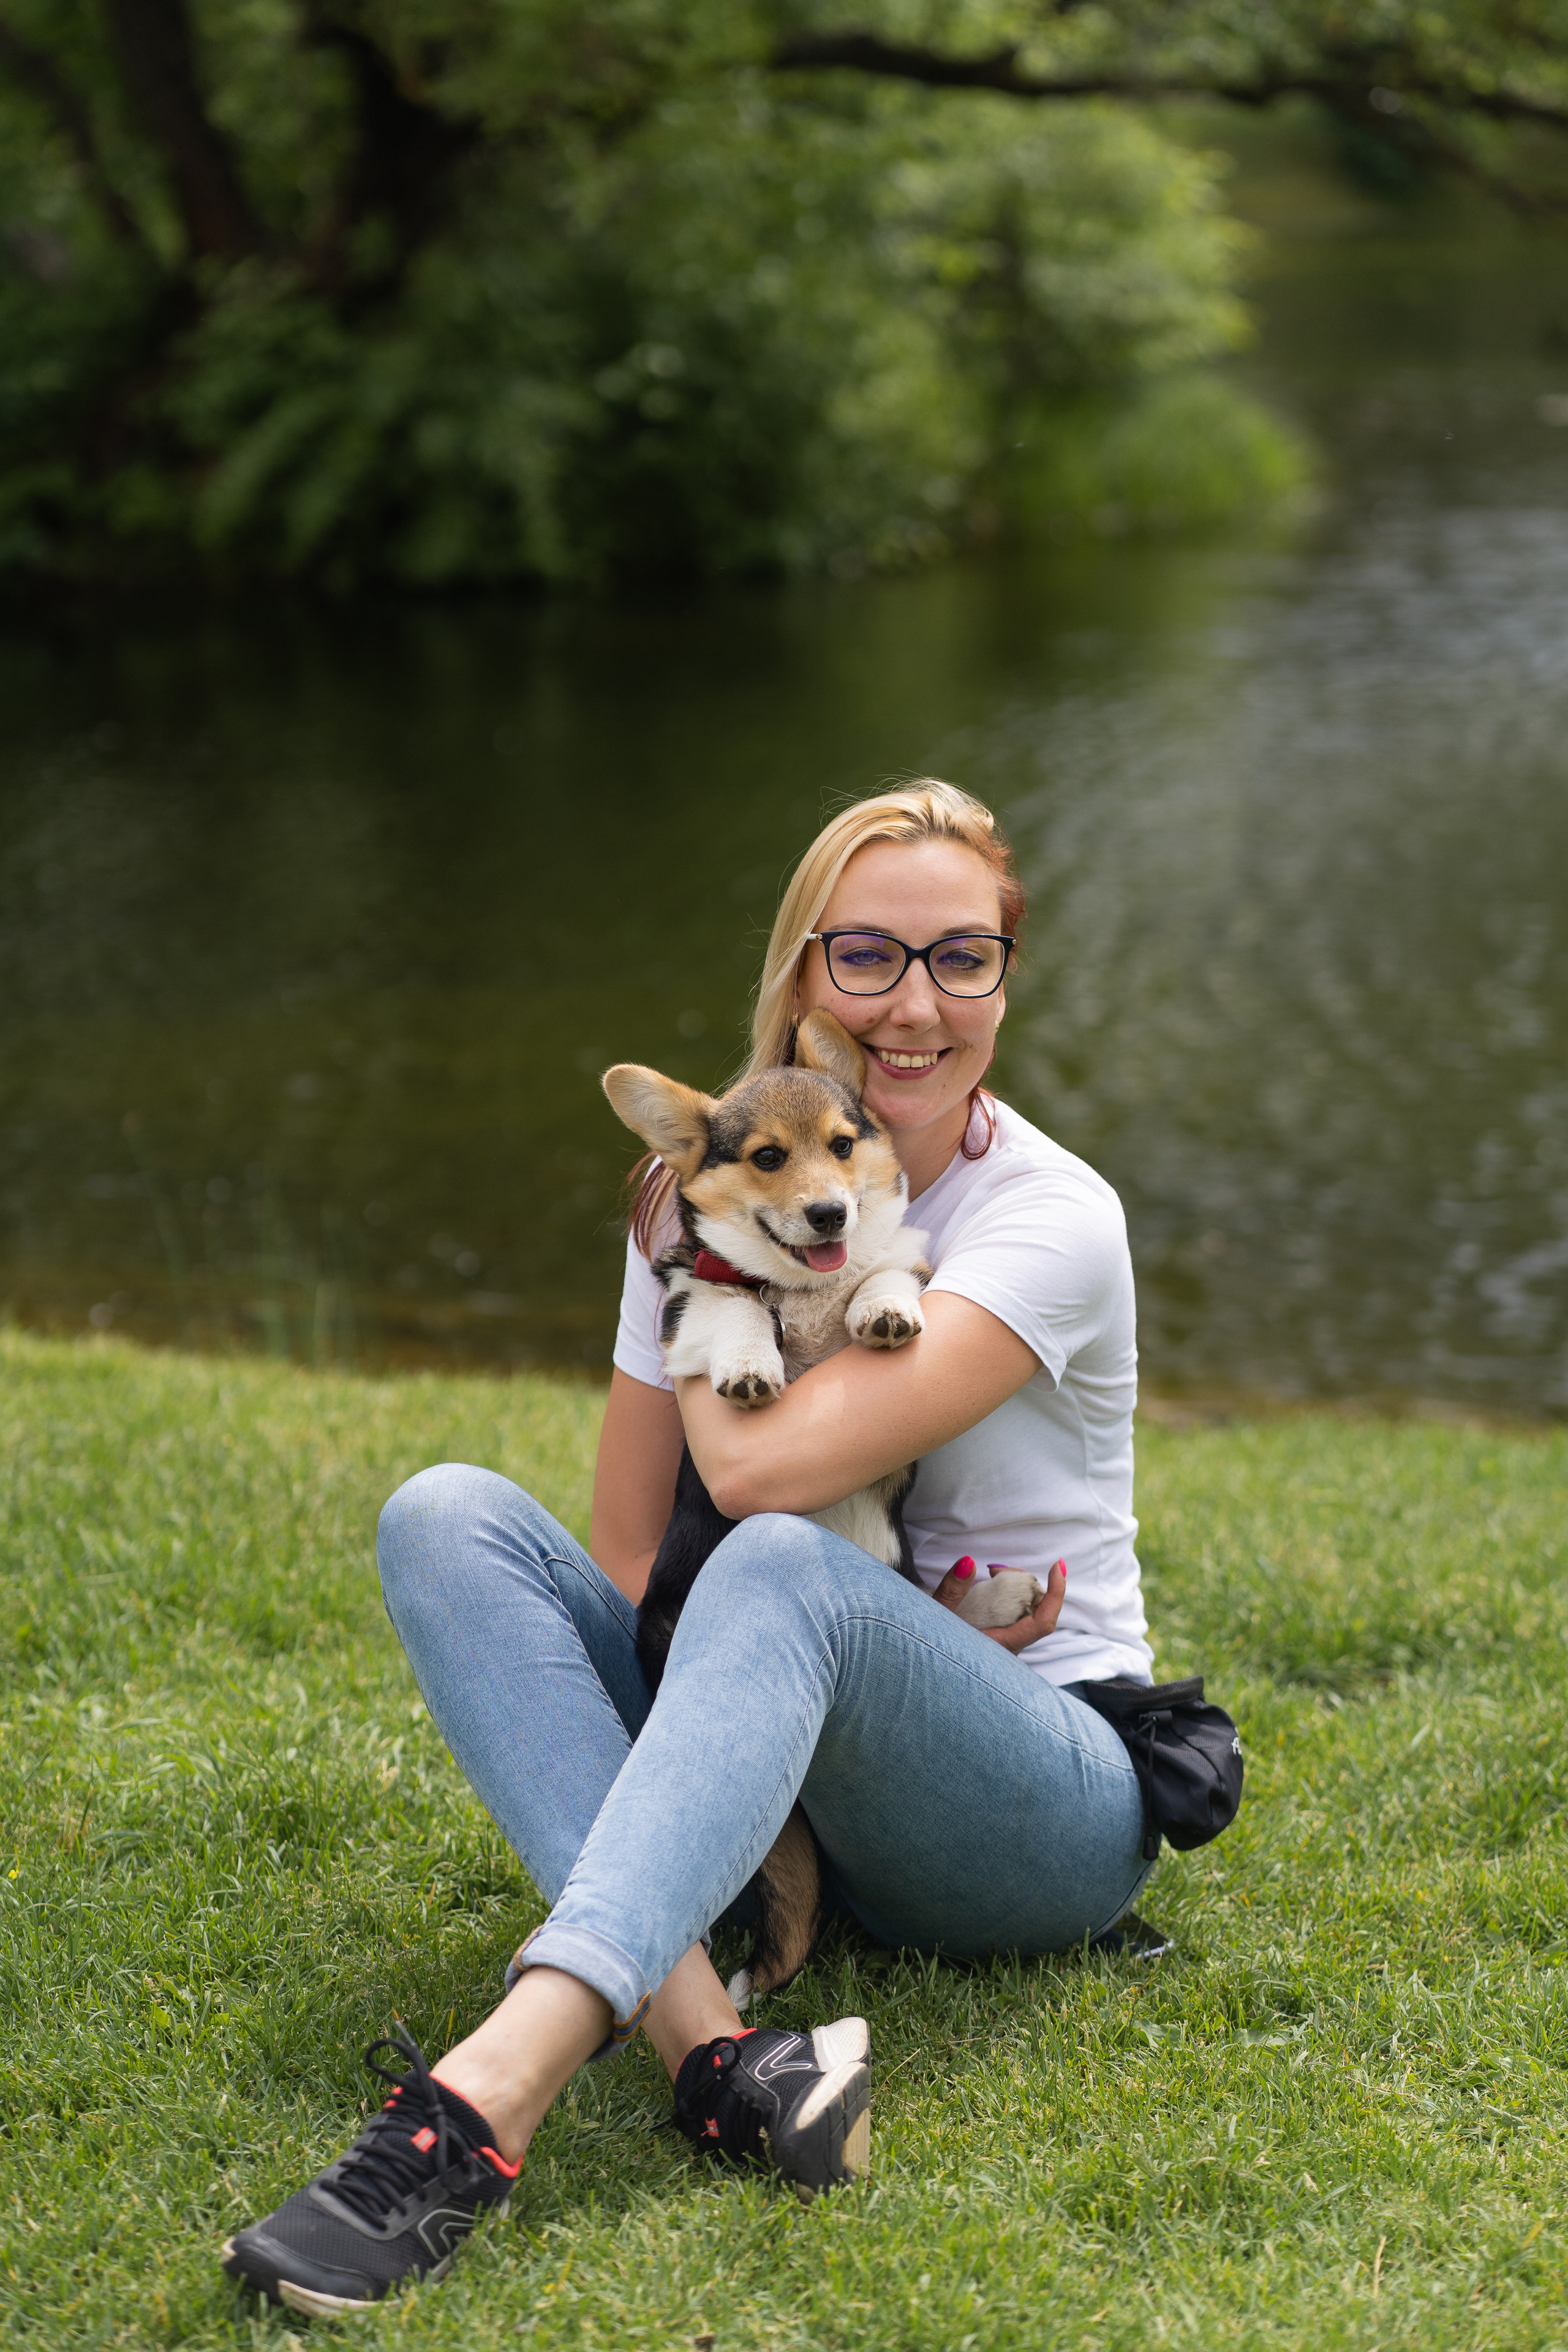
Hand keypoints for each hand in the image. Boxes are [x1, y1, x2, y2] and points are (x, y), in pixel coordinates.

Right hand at [933, 1557, 1065, 1651]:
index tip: (1056, 1567)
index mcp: (1001, 1647)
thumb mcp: (936, 1617)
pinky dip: (1011, 1596)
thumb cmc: (931, 1648)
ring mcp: (1007, 1645)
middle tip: (995, 1570)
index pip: (1043, 1623)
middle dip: (1026, 1583)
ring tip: (990, 1575)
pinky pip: (1018, 1615)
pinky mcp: (1001, 1640)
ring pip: (1029, 1612)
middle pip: (1038, 1611)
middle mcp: (1010, 1649)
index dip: (1056, 1594)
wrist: (922, 1672)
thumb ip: (951, 1591)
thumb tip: (969, 1562)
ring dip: (1017, 1588)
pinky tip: (989, 1584)